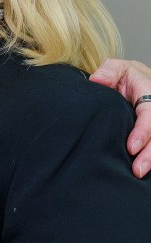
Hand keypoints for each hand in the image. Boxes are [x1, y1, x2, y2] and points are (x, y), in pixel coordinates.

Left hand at [90, 59, 150, 176]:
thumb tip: (97, 80)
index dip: (142, 133)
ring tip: (137, 174)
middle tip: (137, 170)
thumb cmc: (127, 77)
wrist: (137, 82)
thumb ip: (109, 72)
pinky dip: (149, 157)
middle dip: (150, 154)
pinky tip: (138, 171)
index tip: (131, 148)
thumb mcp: (118, 68)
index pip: (150, 117)